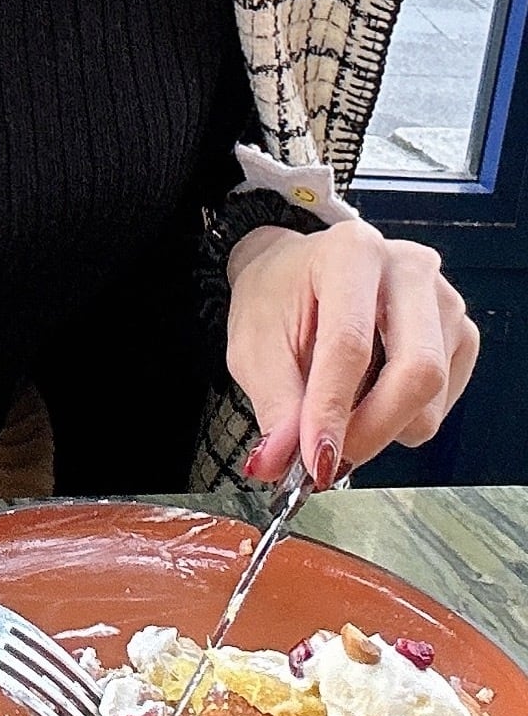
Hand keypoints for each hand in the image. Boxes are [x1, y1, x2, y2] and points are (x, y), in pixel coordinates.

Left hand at [227, 220, 479, 484]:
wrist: (298, 274)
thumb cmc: (277, 300)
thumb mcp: (255, 346)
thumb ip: (274, 403)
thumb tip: (279, 463)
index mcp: (352, 252)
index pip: (350, 344)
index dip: (331, 410)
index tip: (314, 460)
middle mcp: (410, 268)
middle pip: (416, 371)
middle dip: (372, 430)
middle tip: (329, 460)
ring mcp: (445, 300)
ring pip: (431, 397)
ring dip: (382, 428)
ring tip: (338, 413)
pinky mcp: (461, 333)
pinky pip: (442, 404)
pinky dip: (402, 419)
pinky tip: (369, 396)